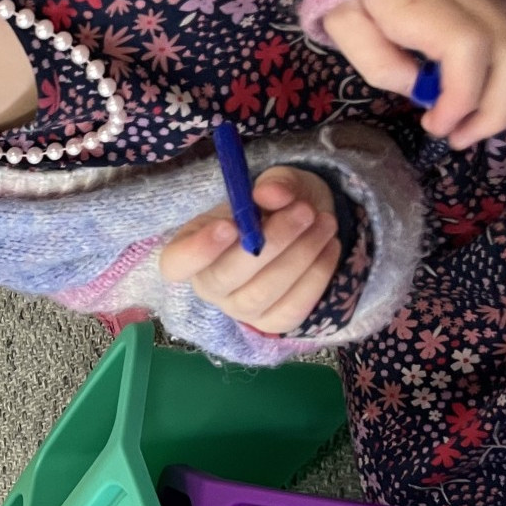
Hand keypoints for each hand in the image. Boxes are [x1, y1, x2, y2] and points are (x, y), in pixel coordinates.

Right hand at [159, 165, 340, 334]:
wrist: (304, 227)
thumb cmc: (275, 205)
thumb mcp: (277, 183)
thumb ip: (275, 183)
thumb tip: (271, 193)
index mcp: (192, 247)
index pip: (175, 263)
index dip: (196, 251)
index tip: (228, 226)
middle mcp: (209, 284)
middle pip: (223, 279)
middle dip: (268, 244)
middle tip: (303, 212)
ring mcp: (237, 308)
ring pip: (259, 295)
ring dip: (299, 257)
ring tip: (325, 223)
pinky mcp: (270, 322)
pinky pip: (290, 310)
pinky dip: (316, 277)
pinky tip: (330, 246)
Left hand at [325, 0, 505, 148]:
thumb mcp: (345, 23)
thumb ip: (378, 61)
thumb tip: (421, 90)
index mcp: (425, 0)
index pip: (467, 48)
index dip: (461, 97)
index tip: (434, 126)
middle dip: (493, 111)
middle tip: (457, 139)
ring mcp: (491, 1)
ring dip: (499, 104)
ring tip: (462, 129)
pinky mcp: (498, 9)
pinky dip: (497, 85)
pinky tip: (467, 103)